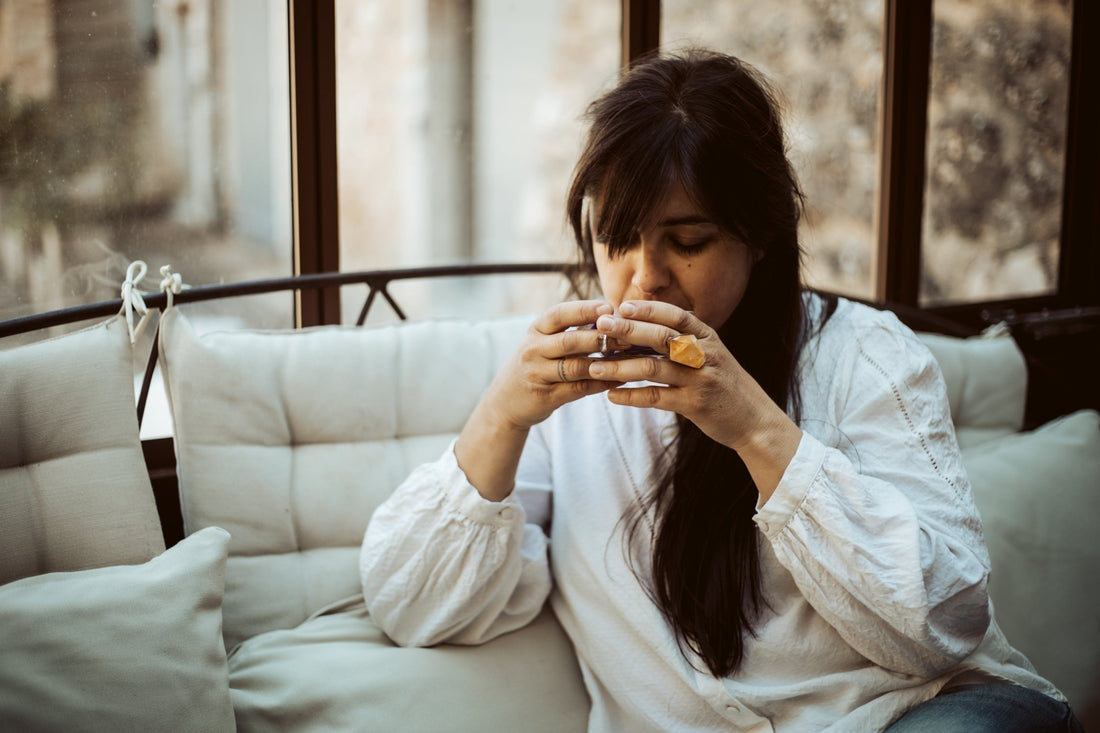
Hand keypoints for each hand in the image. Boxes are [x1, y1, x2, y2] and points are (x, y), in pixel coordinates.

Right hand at [482, 299, 623, 430]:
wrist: (506, 401)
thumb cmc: (536, 365)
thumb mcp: (543, 342)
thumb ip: (570, 329)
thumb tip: (610, 314)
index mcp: (535, 330)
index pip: (559, 314)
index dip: (584, 310)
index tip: (608, 307)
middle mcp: (533, 350)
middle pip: (569, 341)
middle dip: (600, 337)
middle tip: (627, 336)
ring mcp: (537, 374)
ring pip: (576, 367)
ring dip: (605, 363)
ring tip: (629, 359)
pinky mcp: (546, 396)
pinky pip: (579, 389)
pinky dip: (601, 383)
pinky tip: (619, 379)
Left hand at [586, 301, 798, 463]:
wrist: (755, 421)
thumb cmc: (724, 385)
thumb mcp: (711, 355)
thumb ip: (683, 341)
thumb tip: (640, 327)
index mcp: (708, 338)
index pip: (677, 316)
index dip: (649, 309)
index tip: (621, 306)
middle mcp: (705, 355)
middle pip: (661, 337)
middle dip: (628, 331)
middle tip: (600, 328)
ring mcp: (700, 380)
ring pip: (653, 368)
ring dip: (620, 367)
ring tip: (594, 366)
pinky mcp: (694, 405)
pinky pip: (657, 397)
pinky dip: (631, 396)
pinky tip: (612, 396)